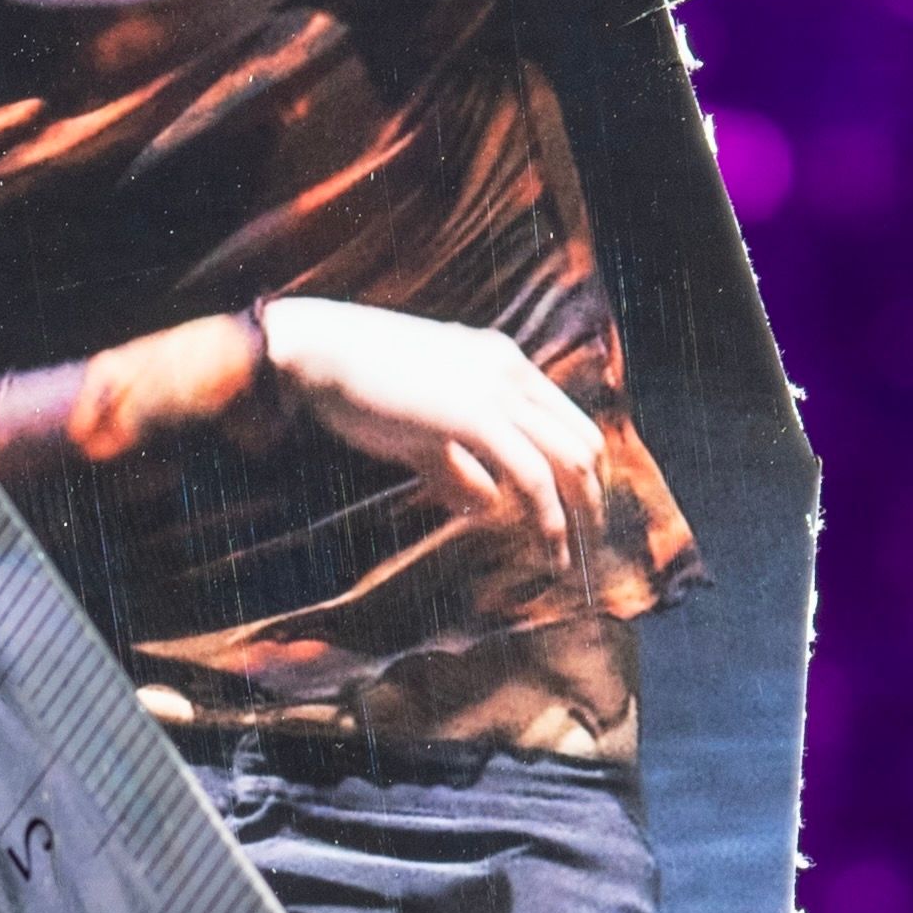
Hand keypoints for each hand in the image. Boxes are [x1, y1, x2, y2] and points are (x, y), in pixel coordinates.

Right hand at [254, 298, 609, 588]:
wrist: (318, 352)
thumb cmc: (357, 387)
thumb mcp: (418, 430)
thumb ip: (457, 465)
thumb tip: (489, 504)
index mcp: (503, 364)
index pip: (569, 421)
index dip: (583, 473)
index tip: (578, 515)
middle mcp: (512, 372)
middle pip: (584, 441)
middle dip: (594, 499)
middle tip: (588, 547)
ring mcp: (498, 392)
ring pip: (568, 460)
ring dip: (579, 516)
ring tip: (571, 560)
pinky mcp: (477, 417)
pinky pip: (533, 475)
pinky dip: (548, 518)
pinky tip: (548, 551)